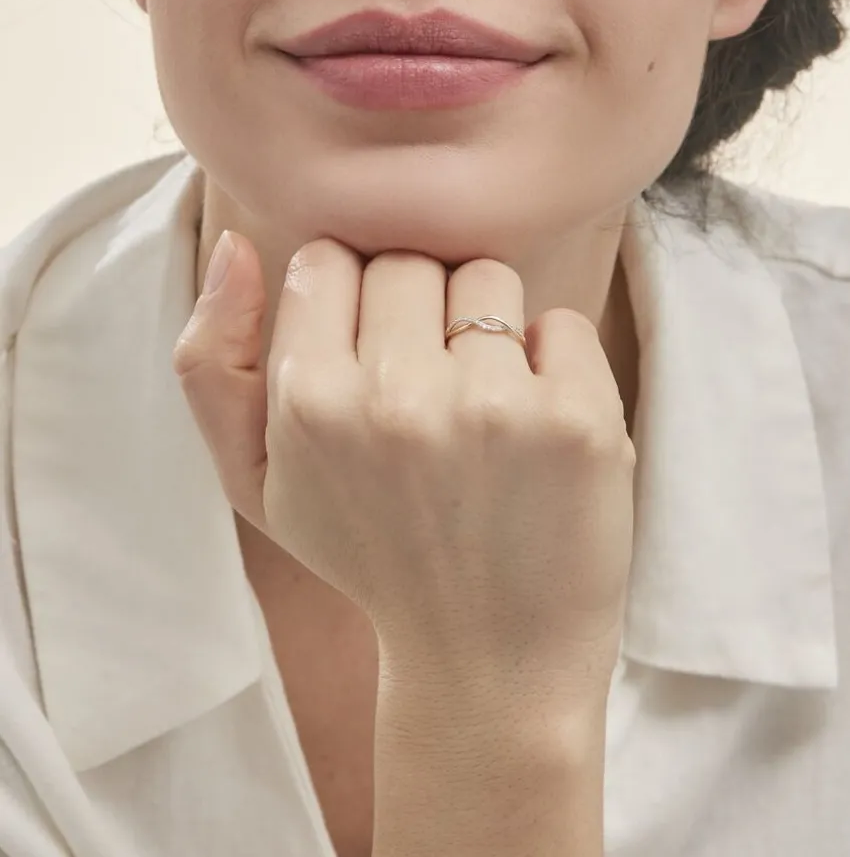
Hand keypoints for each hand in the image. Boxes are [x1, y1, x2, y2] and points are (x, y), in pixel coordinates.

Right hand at [174, 230, 635, 693]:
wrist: (489, 660)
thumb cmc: (372, 557)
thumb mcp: (257, 482)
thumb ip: (213, 365)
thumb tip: (235, 245)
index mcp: (308, 405)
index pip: (326, 260)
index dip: (346, 302)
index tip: (367, 357)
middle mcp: (399, 399)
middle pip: (407, 261)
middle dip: (416, 312)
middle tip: (428, 395)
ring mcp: (496, 407)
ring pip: (486, 278)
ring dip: (486, 332)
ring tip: (482, 412)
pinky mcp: (580, 421)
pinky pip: (562, 323)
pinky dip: (554, 363)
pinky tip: (537, 431)